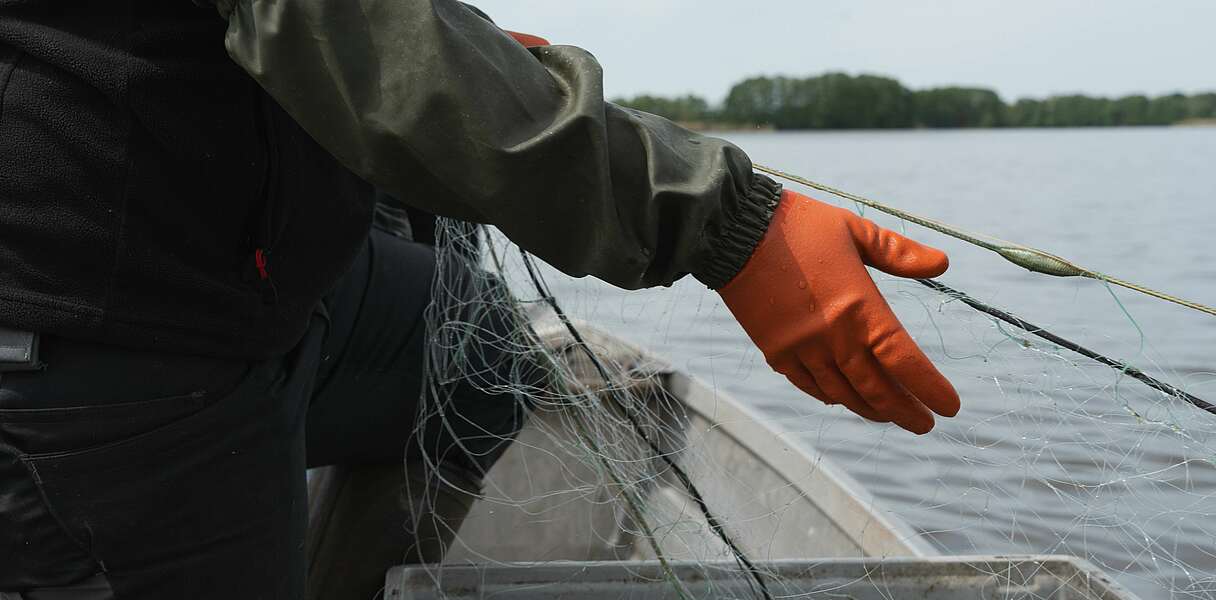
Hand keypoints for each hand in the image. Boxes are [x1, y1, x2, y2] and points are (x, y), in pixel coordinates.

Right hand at [719, 190, 959, 433]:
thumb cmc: (800, 226)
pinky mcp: (777, 352)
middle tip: (925, 424)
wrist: (735, 234)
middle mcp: (833, 337)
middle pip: (877, 388)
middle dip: (905, 410)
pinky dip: (833, 397)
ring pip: (844, 393)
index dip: (929, 388)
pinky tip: (845, 399)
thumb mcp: (855, 230)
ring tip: (890, 415)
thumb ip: (899, 252)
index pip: (904, 360)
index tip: (949, 406)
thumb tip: (943, 264)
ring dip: (871, 409)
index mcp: (858, 308)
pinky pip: (810, 386)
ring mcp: (802, 349)